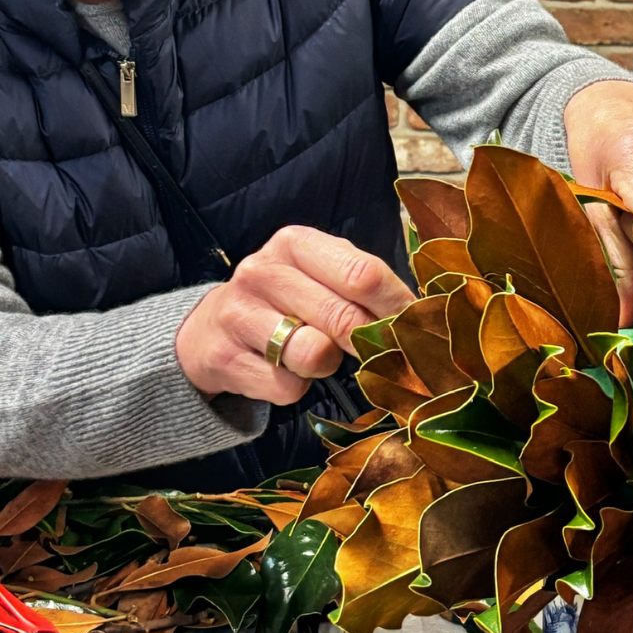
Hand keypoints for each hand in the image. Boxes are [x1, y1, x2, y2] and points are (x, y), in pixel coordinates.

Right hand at [176, 226, 414, 403]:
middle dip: (371, 344)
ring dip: (328, 366)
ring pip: (314, 355)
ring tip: (317, 356)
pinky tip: (284, 372)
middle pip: (344, 317)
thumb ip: (364, 288)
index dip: (398, 307)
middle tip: (382, 356)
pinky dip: (295, 389)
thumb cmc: (286, 303)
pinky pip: (286, 387)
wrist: (209, 331)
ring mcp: (238, 314)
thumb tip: (423, 318)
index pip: (363, 274)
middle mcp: (263, 271)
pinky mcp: (224, 357)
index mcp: (296, 243)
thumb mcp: (320, 278)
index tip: (417, 329)